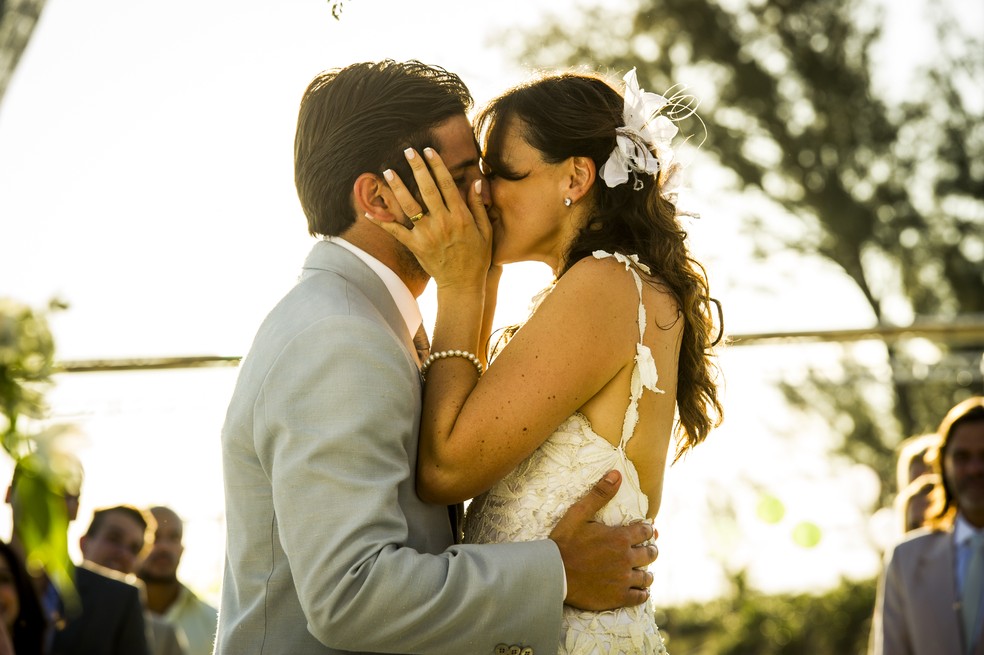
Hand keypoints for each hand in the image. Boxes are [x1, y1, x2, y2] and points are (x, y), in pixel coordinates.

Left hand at [371, 147, 491, 291]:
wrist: (463, 284)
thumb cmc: (477, 257)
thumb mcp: (485, 231)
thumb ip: (478, 206)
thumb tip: (476, 182)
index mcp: (460, 216)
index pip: (447, 184)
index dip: (437, 165)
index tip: (428, 150)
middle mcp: (442, 222)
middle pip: (427, 189)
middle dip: (417, 168)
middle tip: (408, 151)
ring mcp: (427, 234)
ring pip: (410, 206)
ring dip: (398, 187)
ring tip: (388, 171)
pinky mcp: (415, 246)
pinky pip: (396, 231)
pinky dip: (382, 222)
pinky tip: (369, 211)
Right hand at [549, 470, 657, 610]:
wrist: (552, 573)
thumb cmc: (564, 542)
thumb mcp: (579, 513)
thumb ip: (600, 494)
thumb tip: (617, 474)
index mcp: (620, 537)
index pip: (645, 531)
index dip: (647, 530)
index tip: (645, 531)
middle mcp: (626, 558)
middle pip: (651, 553)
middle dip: (650, 549)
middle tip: (647, 550)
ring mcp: (623, 579)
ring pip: (647, 576)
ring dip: (647, 572)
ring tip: (644, 571)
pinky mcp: (618, 597)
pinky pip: (639, 596)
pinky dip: (642, 592)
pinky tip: (639, 590)